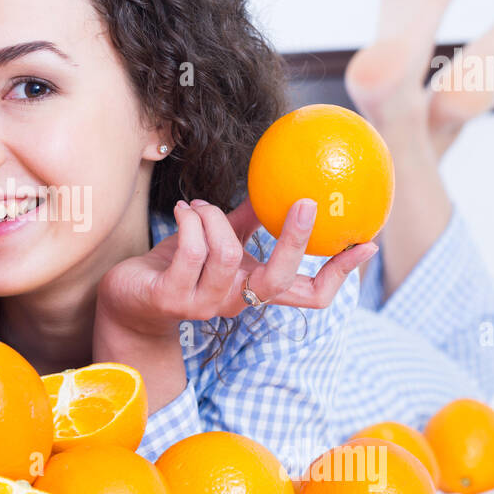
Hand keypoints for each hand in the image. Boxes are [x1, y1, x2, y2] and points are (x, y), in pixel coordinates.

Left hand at [96, 197, 376, 338]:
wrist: (126, 301)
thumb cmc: (174, 268)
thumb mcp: (216, 242)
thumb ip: (244, 223)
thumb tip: (276, 188)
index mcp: (254, 289)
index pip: (310, 294)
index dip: (341, 274)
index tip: (367, 242)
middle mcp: (235, 301)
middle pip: (278, 282)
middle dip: (295, 242)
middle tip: (305, 202)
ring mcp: (203, 304)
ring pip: (227, 257)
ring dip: (214, 220)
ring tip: (199, 206)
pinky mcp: (171, 298)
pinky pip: (191, 253)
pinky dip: (190, 223)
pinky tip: (184, 211)